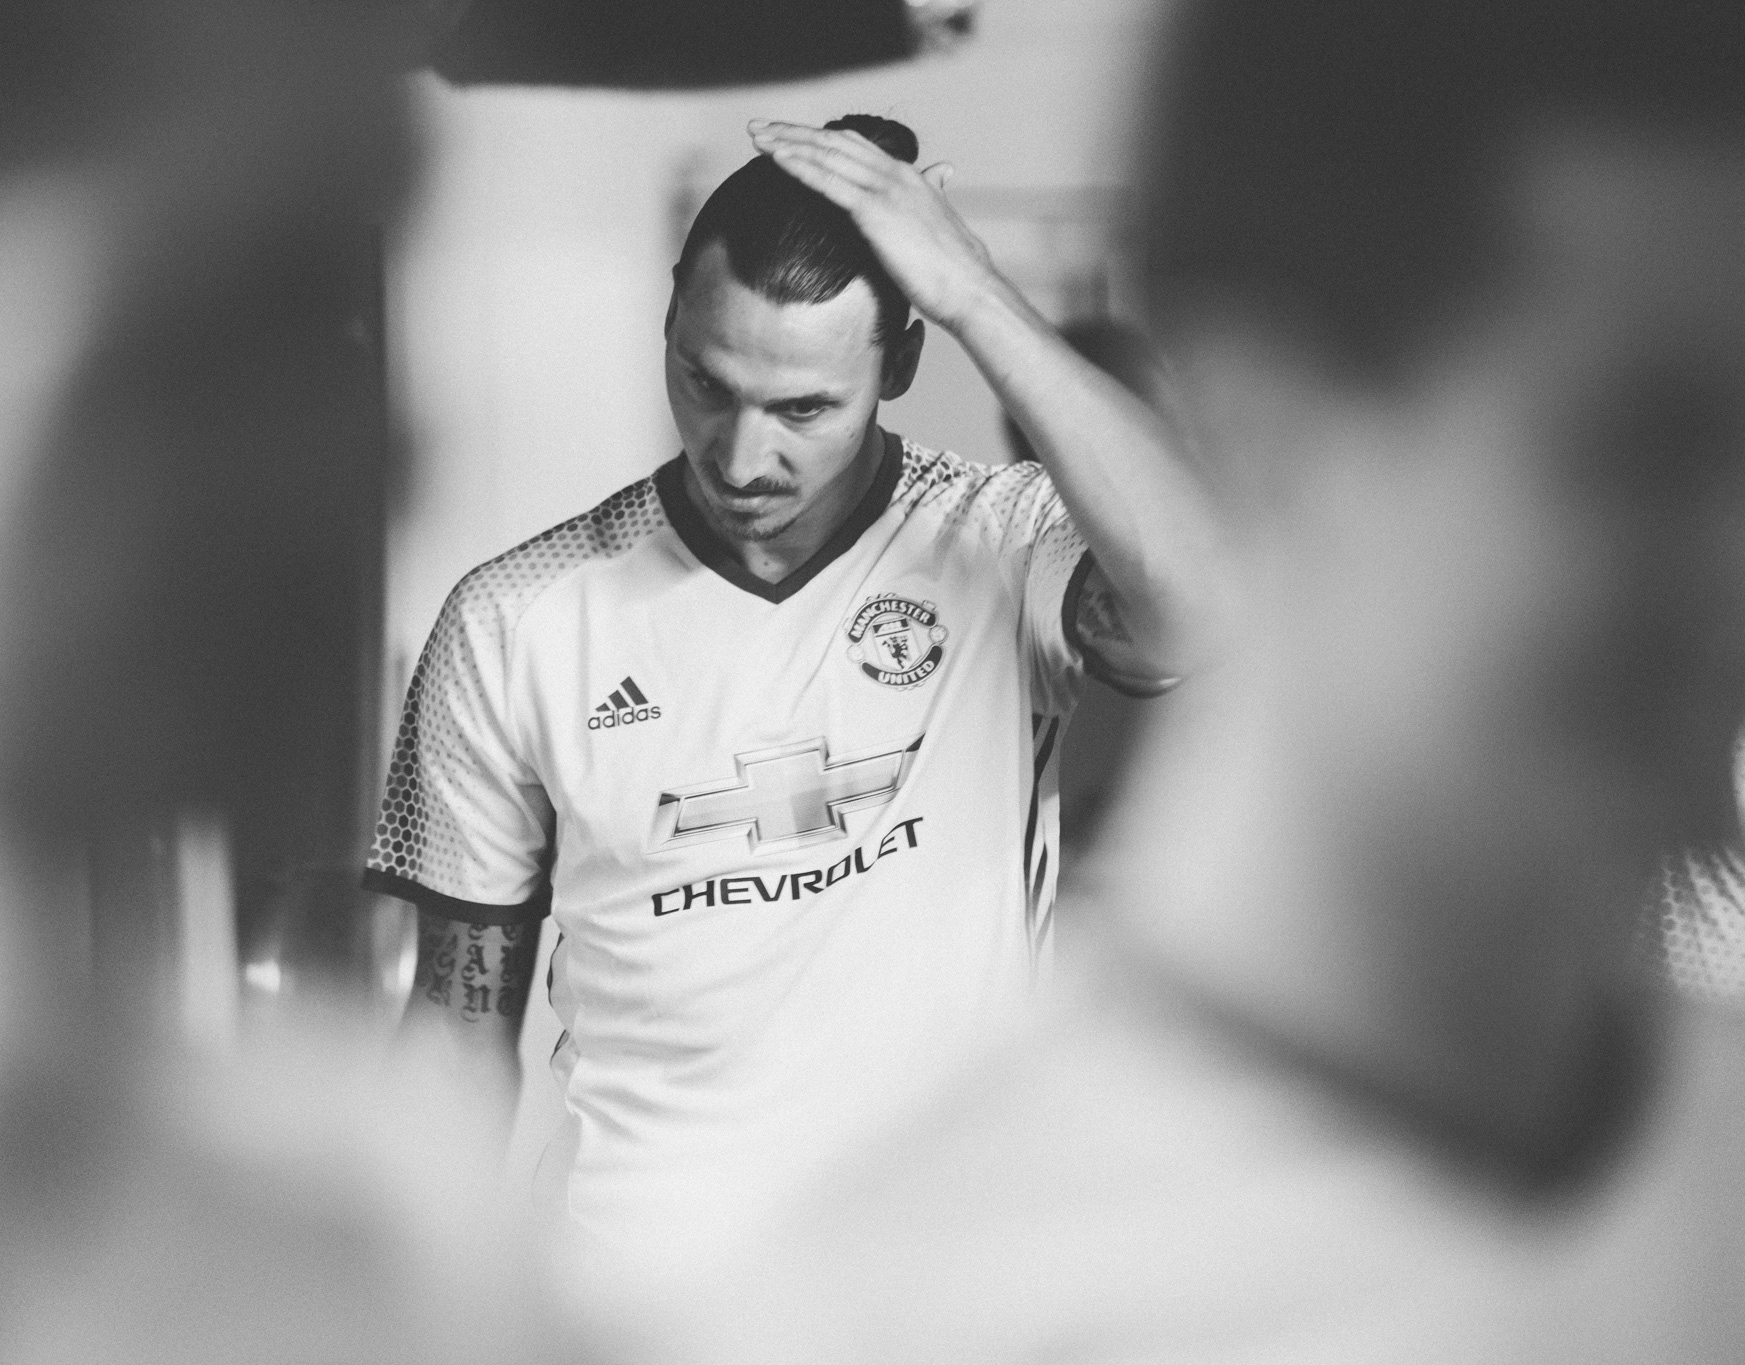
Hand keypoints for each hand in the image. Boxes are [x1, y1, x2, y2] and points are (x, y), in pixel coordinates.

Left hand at [747, 119, 1002, 332]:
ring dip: (787, 143)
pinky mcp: (875, 212)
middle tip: (758, 127)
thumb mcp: (940, 224)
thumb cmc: (954, 271)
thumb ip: (933, 193)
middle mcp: (894, 175)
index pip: (854, 146)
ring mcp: (885, 190)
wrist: (970, 289)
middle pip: (834, 142)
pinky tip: (775, 159)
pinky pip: (829, 182)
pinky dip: (800, 166)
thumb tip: (942, 172)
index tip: (787, 135)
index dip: (818, 138)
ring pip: (826, 155)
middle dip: (792, 132)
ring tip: (755, 137)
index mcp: (907, 177)